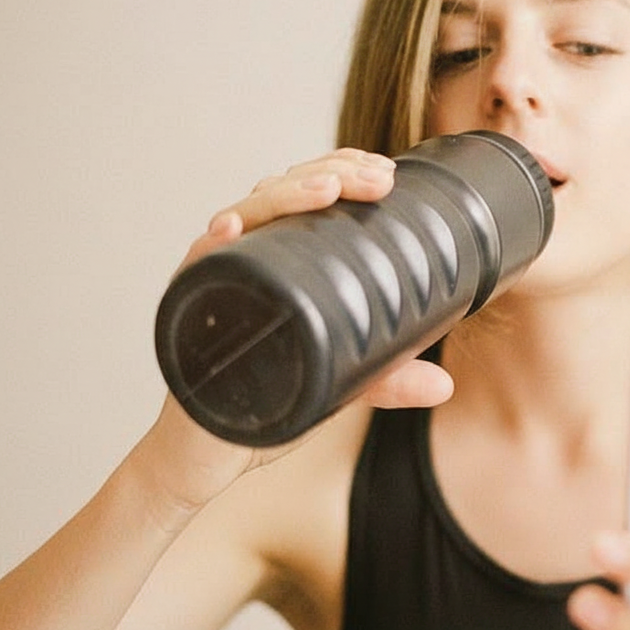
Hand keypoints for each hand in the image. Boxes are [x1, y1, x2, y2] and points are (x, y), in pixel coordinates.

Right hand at [144, 150, 453, 511]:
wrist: (205, 457)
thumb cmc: (262, 407)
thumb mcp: (336, 387)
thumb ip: (385, 381)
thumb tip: (443, 384)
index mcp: (278, 265)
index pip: (306, 200)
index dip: (341, 173)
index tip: (385, 172)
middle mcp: (245, 262)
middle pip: (278, 195)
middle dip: (328, 174)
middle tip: (376, 177)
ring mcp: (215, 281)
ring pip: (242, 218)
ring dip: (282, 196)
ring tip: (326, 190)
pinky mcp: (187, 312)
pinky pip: (196, 270)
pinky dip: (211, 247)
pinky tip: (230, 229)